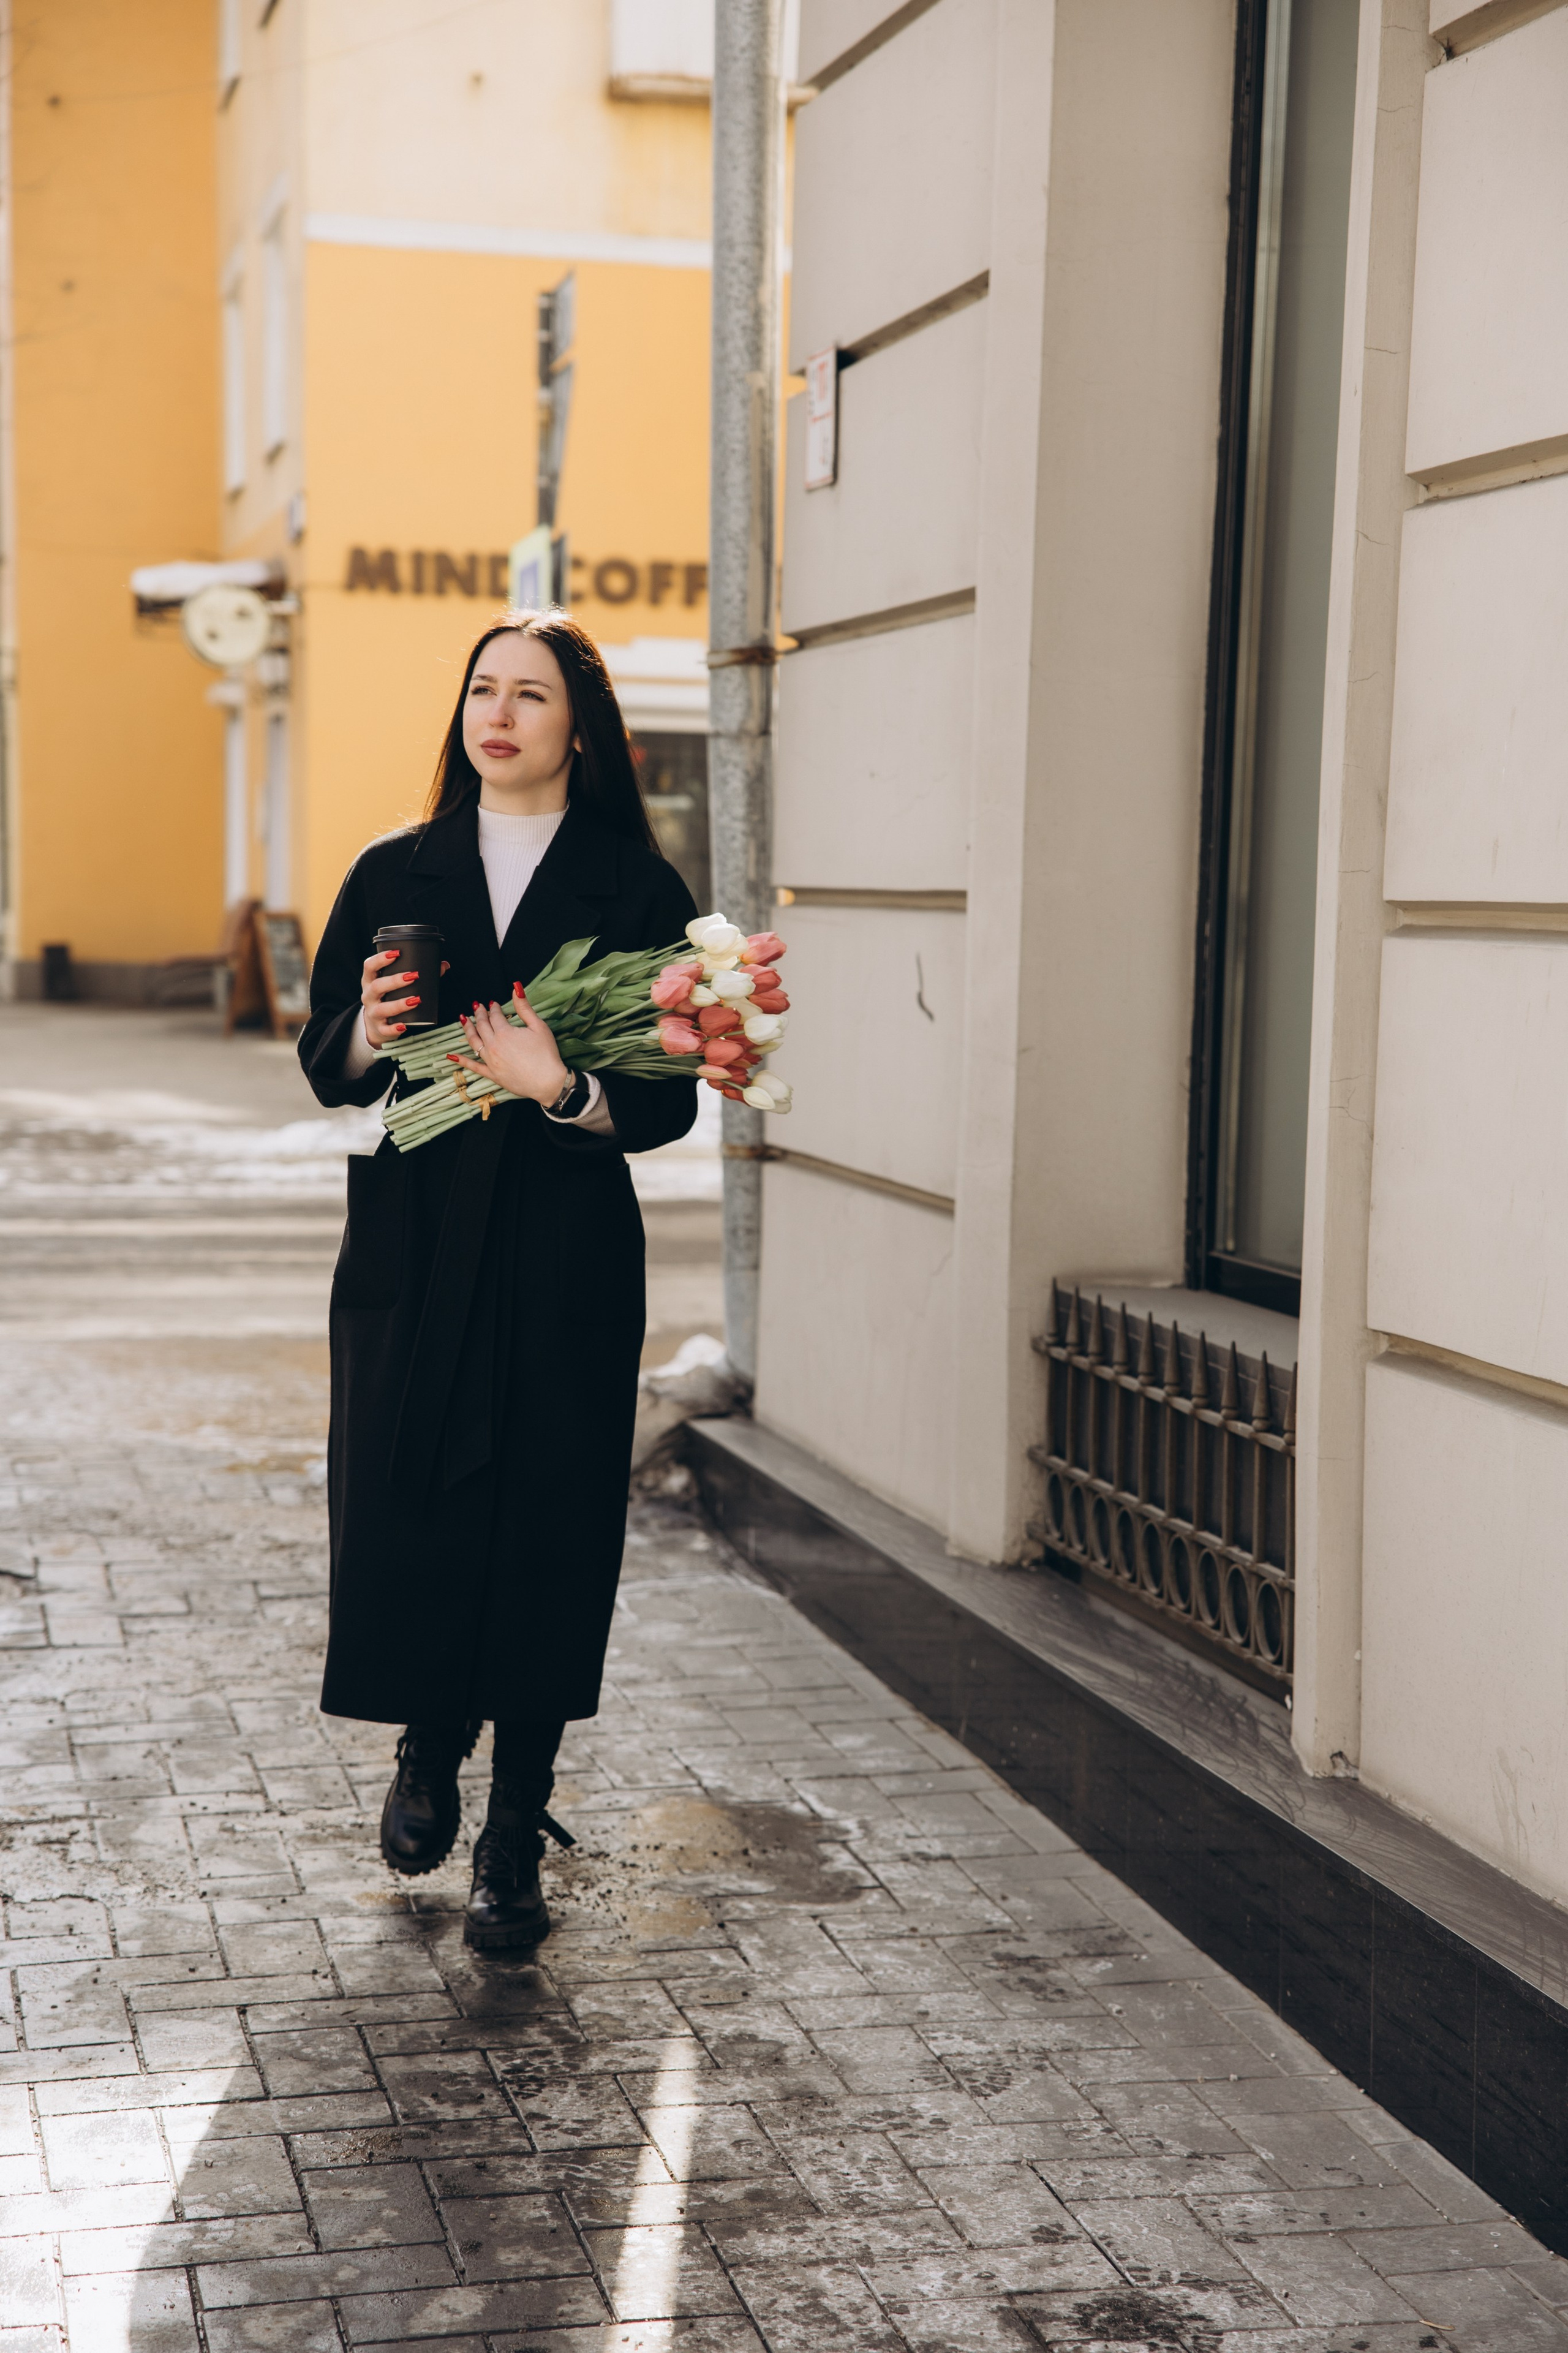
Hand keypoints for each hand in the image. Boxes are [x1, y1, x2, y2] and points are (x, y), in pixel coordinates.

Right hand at [359, 951, 450, 1045]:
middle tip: (414, 976)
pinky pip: (385, 1029)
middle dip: (395, 980)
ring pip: (382, 1008)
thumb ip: (416, 973)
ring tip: (416, 1000)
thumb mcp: (395, 986)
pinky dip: (394, 1028)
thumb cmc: (389, 998)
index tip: (397, 953)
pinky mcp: (379, 1028)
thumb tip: (443, 965)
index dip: (380, 958)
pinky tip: (405, 1026)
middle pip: (377, 986)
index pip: (369, 966)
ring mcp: (372, 1013)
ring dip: (399, 1004)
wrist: (377, 1025)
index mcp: (370, 980)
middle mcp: (368, 996)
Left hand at [450, 990, 569, 1105]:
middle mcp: (493, 1045)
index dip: (493, 1008)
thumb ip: (524, 1007)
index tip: (493, 1004)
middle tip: (477, 1007)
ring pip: (473, 1042)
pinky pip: (473, 1066)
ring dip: (468, 1029)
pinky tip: (451, 1056)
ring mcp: (491, 1061)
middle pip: (482, 1026)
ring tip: (463, 1020)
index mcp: (504, 1033)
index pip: (494, 1016)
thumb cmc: (546, 1054)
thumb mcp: (538, 1026)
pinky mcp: (492, 1074)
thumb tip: (515, 988)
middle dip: (479, 1014)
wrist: (548, 1082)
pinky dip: (462, 1060)